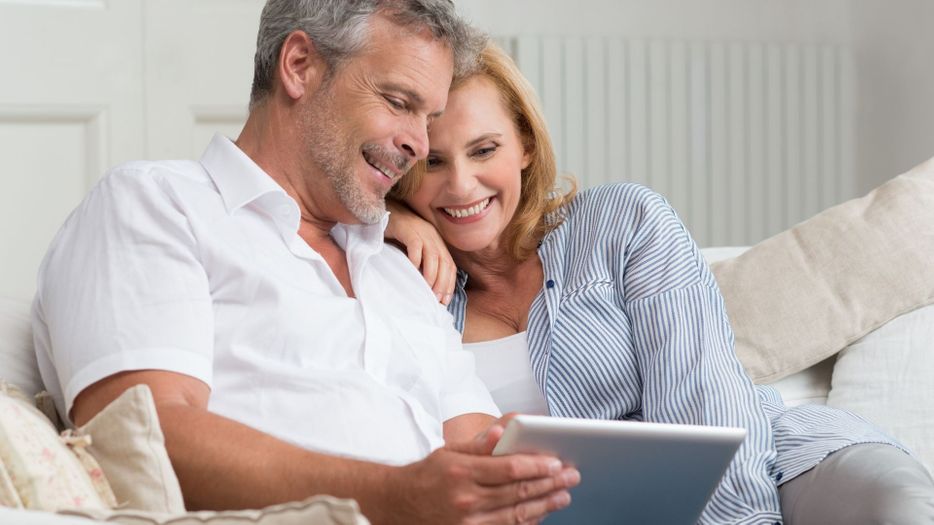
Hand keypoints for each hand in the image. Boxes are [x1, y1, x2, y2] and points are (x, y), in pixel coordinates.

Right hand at [380, 416, 580, 524]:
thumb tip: (503, 431)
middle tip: (571, 476)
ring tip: (563, 495)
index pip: (508, 469)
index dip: (536, 466)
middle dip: (549, 484)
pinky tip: (541, 512)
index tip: (556, 462)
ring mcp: (468, 522)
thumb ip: (479, 445)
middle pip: (517, 492)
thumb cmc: (427, 475)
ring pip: (516, 514)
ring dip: (544, 505)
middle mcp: (466, 499)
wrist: (397, 505)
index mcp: (461, 472)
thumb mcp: (449, 452)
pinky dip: (527, 521)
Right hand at [386, 199, 455, 304]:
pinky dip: (415, 261)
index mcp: (437, 242)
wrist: (384, 210)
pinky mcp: (408, 228)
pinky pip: (415, 247)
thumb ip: (422, 261)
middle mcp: (433, 236)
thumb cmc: (397, 233)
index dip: (449, 283)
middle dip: (442, 283)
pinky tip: (412, 272)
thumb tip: (426, 285)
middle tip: (436, 299)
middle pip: (444, 263)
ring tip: (426, 290)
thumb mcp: (415, 247)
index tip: (445, 299)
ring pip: (433, 257)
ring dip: (431, 276)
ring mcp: (421, 232)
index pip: (450, 265)